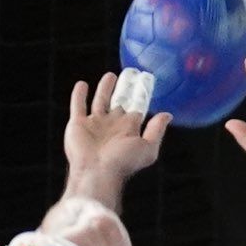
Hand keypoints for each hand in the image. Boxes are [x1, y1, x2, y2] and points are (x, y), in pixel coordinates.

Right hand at [62, 73, 169, 200]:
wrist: (97, 172)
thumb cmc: (123, 163)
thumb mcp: (147, 148)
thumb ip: (157, 131)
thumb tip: (167, 115)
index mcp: (128, 128)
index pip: (137, 107)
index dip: (141, 94)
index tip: (145, 80)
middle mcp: (112, 125)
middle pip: (119, 101)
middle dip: (124, 88)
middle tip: (129, 73)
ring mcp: (95, 124)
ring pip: (100, 101)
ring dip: (104, 89)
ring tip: (110, 76)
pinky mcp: (78, 124)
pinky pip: (78, 105)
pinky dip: (79, 95)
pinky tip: (82, 85)